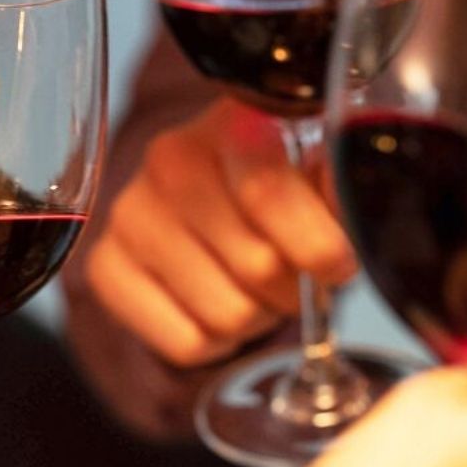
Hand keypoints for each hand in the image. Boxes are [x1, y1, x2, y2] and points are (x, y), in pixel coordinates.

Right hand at [73, 99, 358, 366]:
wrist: (209, 210)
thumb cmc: (280, 195)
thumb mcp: (323, 178)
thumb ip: (343, 187)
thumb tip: (361, 209)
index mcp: (234, 122)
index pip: (268, 191)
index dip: (317, 246)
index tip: (338, 265)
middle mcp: (171, 158)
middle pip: (255, 264)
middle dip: (292, 288)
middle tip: (291, 277)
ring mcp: (130, 212)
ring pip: (224, 314)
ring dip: (255, 316)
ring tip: (252, 288)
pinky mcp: (105, 267)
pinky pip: (186, 343)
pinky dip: (216, 343)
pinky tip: (214, 303)